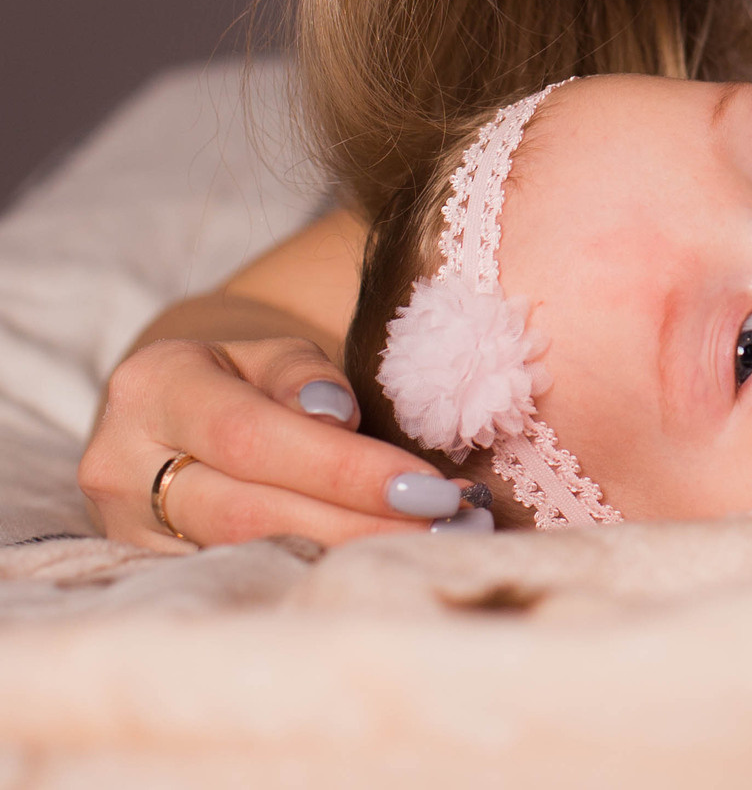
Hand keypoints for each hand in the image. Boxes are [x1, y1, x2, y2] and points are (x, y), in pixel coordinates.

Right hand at [80, 336, 474, 549]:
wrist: (178, 409)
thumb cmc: (246, 374)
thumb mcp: (272, 350)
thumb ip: (303, 376)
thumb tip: (334, 416)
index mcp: (154, 388)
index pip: (252, 437)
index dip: (343, 468)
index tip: (429, 486)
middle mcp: (122, 464)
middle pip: (249, 511)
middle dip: (359, 523)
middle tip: (450, 525)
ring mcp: (125, 529)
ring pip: (244, 556)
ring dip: (347, 555)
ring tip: (432, 545)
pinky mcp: (145, 573)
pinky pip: (240, 580)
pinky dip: (315, 574)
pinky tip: (379, 567)